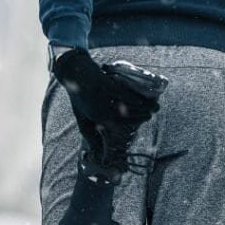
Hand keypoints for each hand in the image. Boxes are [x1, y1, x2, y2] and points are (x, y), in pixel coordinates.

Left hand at [52, 48, 159, 169]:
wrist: (71, 71)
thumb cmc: (77, 95)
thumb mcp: (81, 116)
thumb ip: (89, 133)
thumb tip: (97, 153)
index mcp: (93, 118)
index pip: (116, 125)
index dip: (132, 124)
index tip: (144, 121)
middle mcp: (97, 109)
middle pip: (123, 116)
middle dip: (140, 116)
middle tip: (152, 114)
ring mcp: (100, 97)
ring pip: (125, 105)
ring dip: (141, 107)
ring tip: (152, 106)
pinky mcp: (103, 84)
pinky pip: (122, 93)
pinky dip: (133, 97)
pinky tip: (143, 98)